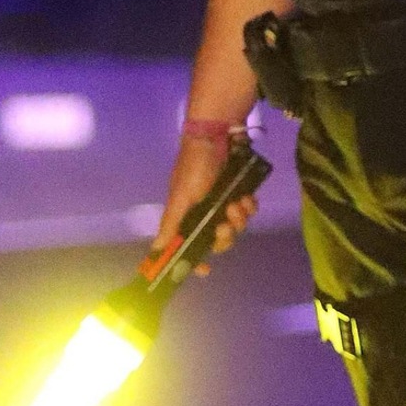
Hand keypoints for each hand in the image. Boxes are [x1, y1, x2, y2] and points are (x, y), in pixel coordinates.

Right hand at [150, 135, 259, 276]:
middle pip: (219, 240)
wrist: (217, 136)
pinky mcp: (239, 192)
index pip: (191, 245)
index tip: (205, 269)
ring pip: (236, 226)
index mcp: (188, 216)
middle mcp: (206, 213)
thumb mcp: (181, 196)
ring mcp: (224, 203)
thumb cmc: (194, 167)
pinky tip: (246, 196)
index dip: (197, 260)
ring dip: (238, 218)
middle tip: (226, 224)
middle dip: (225, 236)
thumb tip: (156, 249)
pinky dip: (249, 206)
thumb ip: (172, 223)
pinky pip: (248, 210)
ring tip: (236, 202)